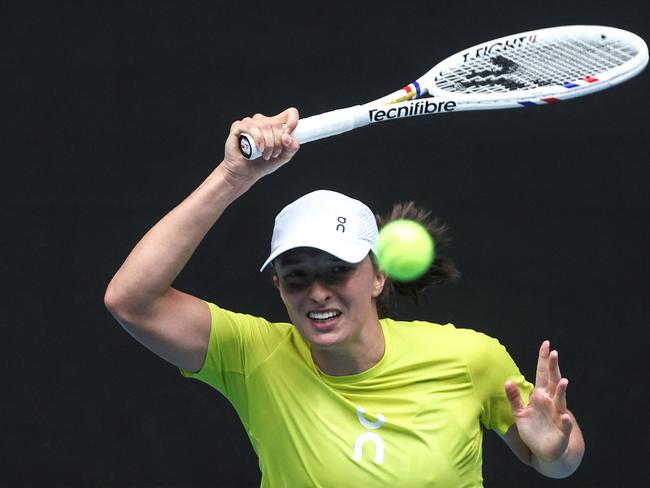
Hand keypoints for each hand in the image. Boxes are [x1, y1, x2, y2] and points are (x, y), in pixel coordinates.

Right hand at [222, 107, 300, 184]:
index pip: (290, 114)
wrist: (245, 173)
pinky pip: (251, 127)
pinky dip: (258, 139)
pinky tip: (259, 148)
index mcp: (275, 126)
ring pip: (265, 125)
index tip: (288, 137)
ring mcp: (251, 123)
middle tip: (274, 154)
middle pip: (277, 123)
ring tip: (265, 155)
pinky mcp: (238, 126)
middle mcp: (263, 122)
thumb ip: (291, 148)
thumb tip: (290, 139)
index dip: (292, 122)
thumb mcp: (283, 157)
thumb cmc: (262, 164)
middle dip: (278, 142)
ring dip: (268, 144)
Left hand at [505, 340, 572, 462]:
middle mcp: (550, 402)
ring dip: (561, 391)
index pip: (542, 374)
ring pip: (560, 400)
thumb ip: (514, 398)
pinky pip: (564, 424)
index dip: (543, 360)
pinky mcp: (562, 430)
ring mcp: (557, 415)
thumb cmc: (533, 429)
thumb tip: (507, 381)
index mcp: (540, 396)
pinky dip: (565, 420)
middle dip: (553, 368)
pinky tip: (565, 416)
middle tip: (554, 353)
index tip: (546, 344)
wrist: (544, 451)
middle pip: (552, 382)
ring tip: (562, 381)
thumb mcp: (519, 413)